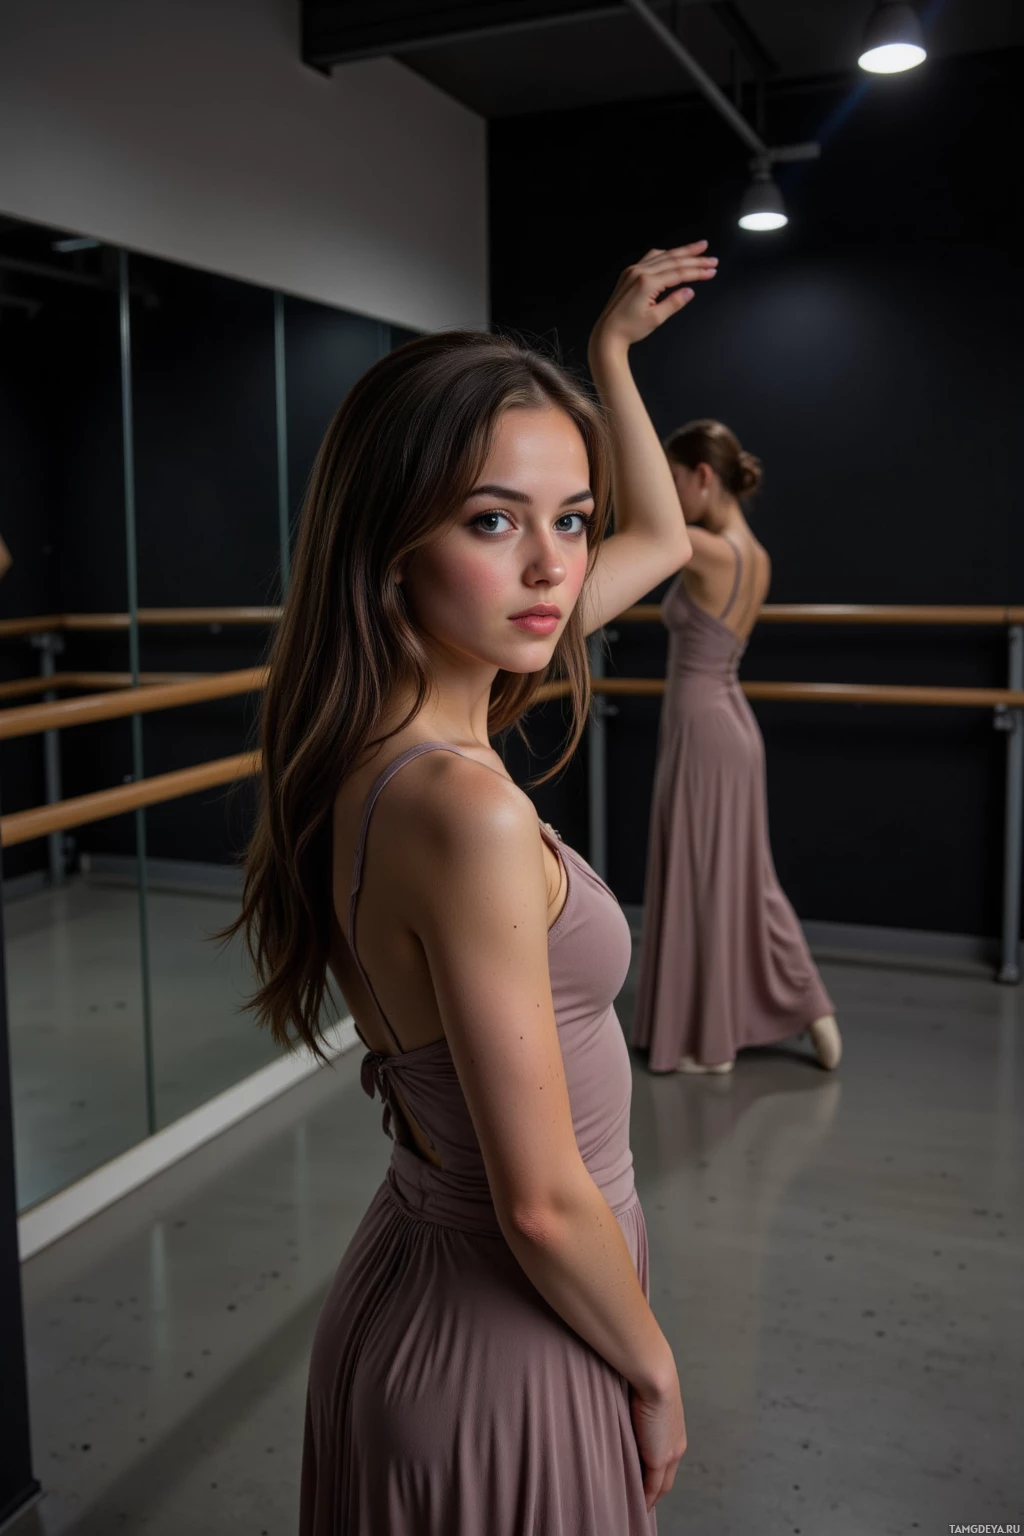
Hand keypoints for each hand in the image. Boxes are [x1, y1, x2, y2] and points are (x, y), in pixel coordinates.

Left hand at [590, 242, 716, 356]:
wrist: (607, 334)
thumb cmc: (629, 329)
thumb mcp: (655, 319)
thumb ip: (674, 303)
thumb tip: (689, 292)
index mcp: (646, 283)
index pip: (679, 273)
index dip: (698, 271)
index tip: (712, 270)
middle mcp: (639, 272)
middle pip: (673, 260)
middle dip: (695, 258)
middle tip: (711, 258)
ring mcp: (633, 271)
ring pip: (663, 256)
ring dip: (682, 252)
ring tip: (698, 248)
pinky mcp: (629, 274)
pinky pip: (651, 258)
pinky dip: (665, 254)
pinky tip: (674, 254)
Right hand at [631, 1373, 687, 1512]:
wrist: (655, 1375)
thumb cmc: (647, 1378)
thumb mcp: (645, 1398)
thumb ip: (640, 1410)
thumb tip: (628, 1409)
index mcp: (675, 1431)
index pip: (667, 1461)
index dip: (657, 1474)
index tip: (646, 1482)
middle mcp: (677, 1445)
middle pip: (667, 1478)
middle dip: (655, 1491)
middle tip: (642, 1501)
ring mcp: (670, 1453)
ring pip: (661, 1485)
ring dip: (650, 1497)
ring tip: (637, 1506)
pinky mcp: (660, 1458)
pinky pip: (653, 1486)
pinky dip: (646, 1497)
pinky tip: (638, 1505)